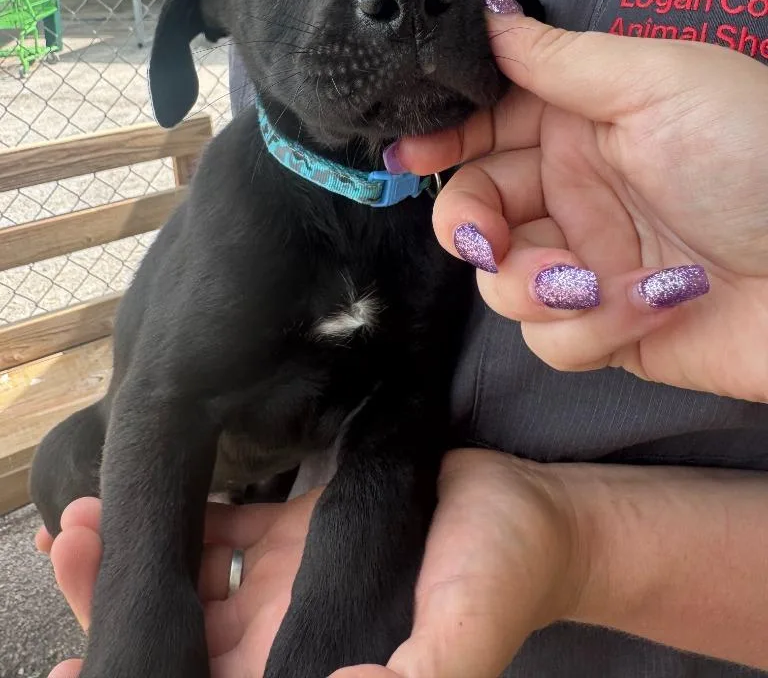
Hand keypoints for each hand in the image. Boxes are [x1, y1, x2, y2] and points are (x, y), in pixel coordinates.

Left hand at [38, 451, 581, 677]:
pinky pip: (223, 530)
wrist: (531, 515)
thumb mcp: (459, 643)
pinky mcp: (296, 530)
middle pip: (177, 639)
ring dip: (134, 559)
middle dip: (112, 606)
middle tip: (65, 553)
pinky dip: (182, 520)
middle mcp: (282, 637)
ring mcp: (282, 583)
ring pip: (188, 583)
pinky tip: (146, 492)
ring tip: (80, 520)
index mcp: (308, 670)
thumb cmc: (503, 580)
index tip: (75, 668)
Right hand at [392, 15, 767, 400]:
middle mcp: (577, 189)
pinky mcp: (608, 328)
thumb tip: (481, 12)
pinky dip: (592, 327)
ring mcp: (589, 262)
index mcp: (584, 121)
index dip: (442, 138)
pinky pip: (553, 338)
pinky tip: (649, 305)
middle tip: (487, 235)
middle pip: (477, 208)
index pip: (488, 123)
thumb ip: (557, 58)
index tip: (411, 154)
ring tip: (587, 281)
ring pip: (501, 281)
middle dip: (470, 224)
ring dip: (532, 285)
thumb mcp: (657, 82)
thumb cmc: (758, 157)